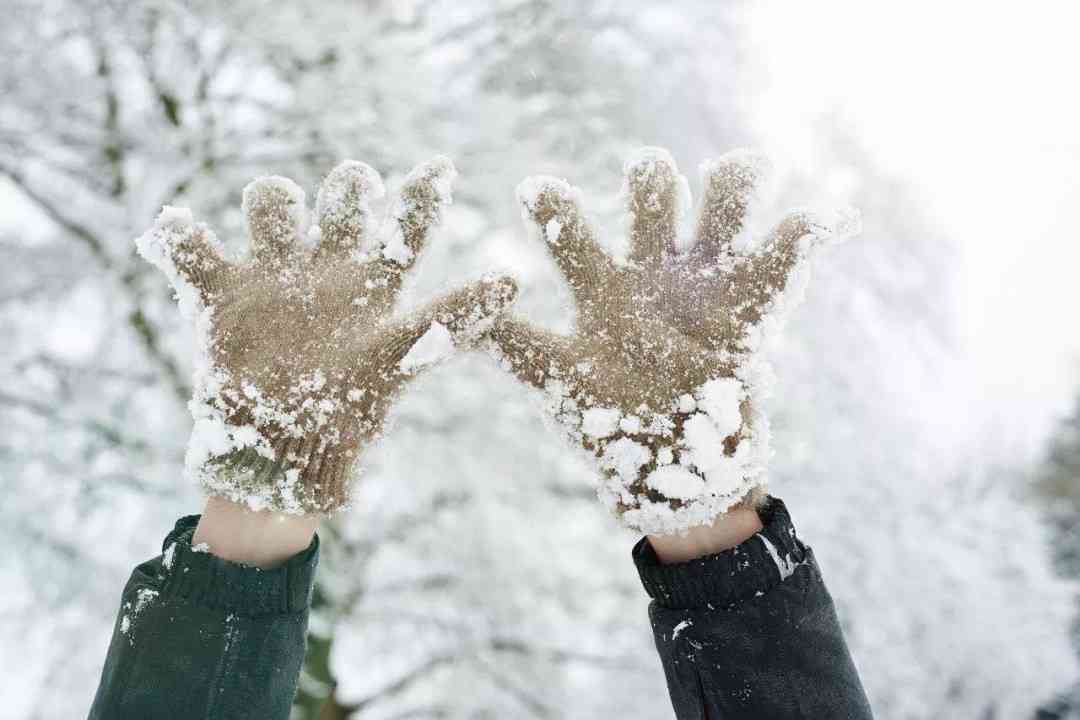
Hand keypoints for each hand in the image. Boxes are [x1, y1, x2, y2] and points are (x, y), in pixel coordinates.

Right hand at [137, 157, 516, 513]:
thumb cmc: (346, 414)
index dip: (423, 195)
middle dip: (347, 187)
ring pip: (269, 206)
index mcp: (372, 286)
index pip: (406, 228)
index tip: (441, 168)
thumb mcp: (404, 359)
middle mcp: (324, 271)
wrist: (279, 456)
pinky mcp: (217, 295)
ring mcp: (271, 277)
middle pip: (337, 201)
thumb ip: (451, 317)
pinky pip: (190, 249)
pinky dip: (181, 238)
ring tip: (278, 219)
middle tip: (355, 193)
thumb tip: (514, 280)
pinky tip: (183, 236)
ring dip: (273, 201)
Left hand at [487, 148, 855, 534]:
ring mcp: (706, 285)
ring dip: (733, 184)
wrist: (675, 473)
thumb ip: (517, 348)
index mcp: (602, 286)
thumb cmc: (612, 428)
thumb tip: (454, 324)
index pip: (573, 229)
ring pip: (724, 207)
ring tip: (736, 173)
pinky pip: (786, 259)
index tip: (535, 192)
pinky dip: (809, 232)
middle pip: (654, 195)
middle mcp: (653, 272)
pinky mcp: (753, 308)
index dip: (555, 206)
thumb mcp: (560, 386)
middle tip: (647, 186)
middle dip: (651, 181)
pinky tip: (825, 217)